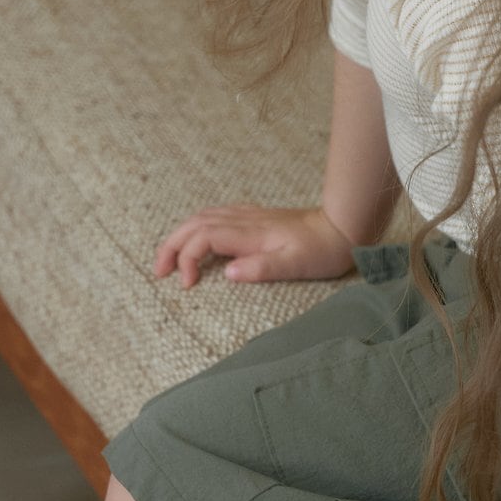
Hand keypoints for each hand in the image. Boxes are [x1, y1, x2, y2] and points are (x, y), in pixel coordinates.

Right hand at [153, 204, 356, 287]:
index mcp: (250, 233)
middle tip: (158, 272)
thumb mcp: (296, 265)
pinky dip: (196, 226)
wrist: (341, 226)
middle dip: (171, 245)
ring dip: (180, 235)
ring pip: (202, 217)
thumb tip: (227, 272)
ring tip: (168, 259)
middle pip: (194, 224)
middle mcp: (244, 220)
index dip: (187, 259)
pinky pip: (215, 215)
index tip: (187, 285)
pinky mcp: (254, 217)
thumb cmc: (321, 250)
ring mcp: (248, 216)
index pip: (204, 238)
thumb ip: (262, 268)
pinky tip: (196, 238)